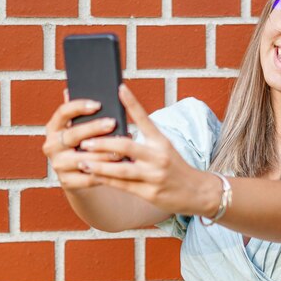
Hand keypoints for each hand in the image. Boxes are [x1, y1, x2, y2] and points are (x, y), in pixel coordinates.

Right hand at [42, 89, 127, 190]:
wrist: (80, 175)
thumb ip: (82, 112)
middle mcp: (51, 145)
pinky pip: (89, 176)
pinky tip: (119, 165)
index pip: (62, 113)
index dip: (79, 107)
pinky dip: (105, 171)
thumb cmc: (85, 143)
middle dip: (94, 128)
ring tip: (122, 147)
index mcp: (53, 128)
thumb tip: (73, 89)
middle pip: (73, 135)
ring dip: (104, 153)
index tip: (98, 104)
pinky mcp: (67, 182)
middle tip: (113, 123)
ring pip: (83, 157)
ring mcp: (58, 164)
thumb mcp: (82, 127)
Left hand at [77, 84, 217, 216]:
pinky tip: (93, 175)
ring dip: (99, 165)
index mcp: (162, 142)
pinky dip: (106, 180)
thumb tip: (117, 132)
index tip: (119, 88)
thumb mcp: (165, 148)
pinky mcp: (150, 193)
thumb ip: (144, 140)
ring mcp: (154, 176)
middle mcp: (158, 156)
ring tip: (82, 160)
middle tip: (84, 140)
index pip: (145, 118)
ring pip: (121, 169)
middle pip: (126, 147)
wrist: (197, 191)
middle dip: (103, 143)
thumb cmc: (175, 167)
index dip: (132, 103)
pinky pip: (123, 186)